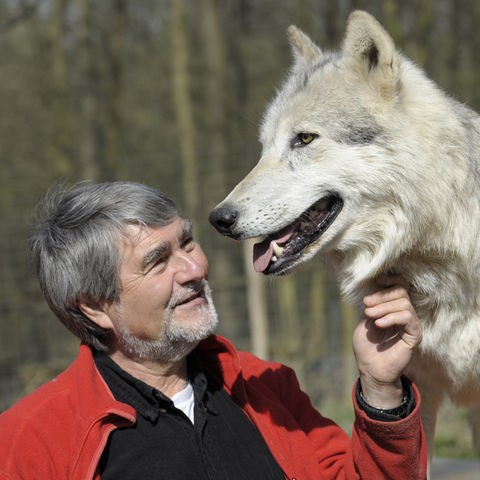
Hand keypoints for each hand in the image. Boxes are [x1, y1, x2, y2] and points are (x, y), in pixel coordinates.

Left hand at [352, 277, 421, 407]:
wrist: (370, 369)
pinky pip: (408, 318)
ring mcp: (411, 325)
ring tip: (370, 316)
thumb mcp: (364, 321)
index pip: (398, 287)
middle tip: (367, 305)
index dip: (390, 281)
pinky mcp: (414, 335)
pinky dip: (391, 318)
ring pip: (404, 304)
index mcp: (392, 309)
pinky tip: (379, 324)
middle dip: (381, 296)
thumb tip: (373, 289)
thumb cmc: (366, 347)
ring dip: (384, 307)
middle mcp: (404, 315)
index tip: (377, 281)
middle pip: (401, 292)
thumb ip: (371, 306)